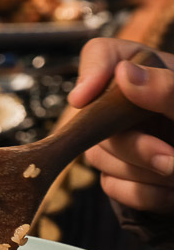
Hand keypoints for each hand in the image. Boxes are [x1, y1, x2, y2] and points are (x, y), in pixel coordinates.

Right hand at [67, 37, 173, 213]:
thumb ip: (168, 90)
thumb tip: (125, 74)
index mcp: (147, 69)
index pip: (102, 55)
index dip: (90, 72)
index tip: (84, 99)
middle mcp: (125, 103)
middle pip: (95, 118)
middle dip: (134, 145)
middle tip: (170, 160)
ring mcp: (121, 139)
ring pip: (100, 157)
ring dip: (144, 173)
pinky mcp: (122, 174)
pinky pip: (113, 185)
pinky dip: (145, 194)